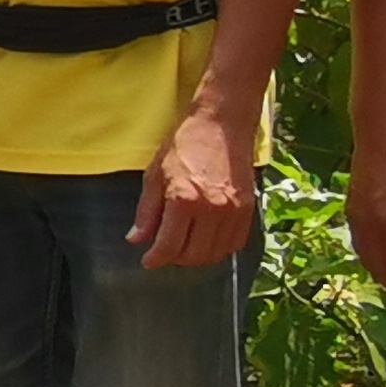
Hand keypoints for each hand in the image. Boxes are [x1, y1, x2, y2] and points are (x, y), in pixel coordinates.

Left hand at [130, 100, 261, 269]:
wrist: (222, 125)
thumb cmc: (184, 145)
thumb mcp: (155, 175)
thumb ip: (147, 211)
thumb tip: (136, 240)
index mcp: (183, 199)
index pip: (169, 246)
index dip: (155, 259)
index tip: (149, 261)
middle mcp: (211, 209)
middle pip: (193, 256)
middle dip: (176, 259)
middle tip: (167, 250)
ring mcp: (233, 211)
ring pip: (215, 254)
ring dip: (198, 256)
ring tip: (186, 245)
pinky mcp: (249, 209)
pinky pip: (235, 244)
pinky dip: (220, 248)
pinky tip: (207, 238)